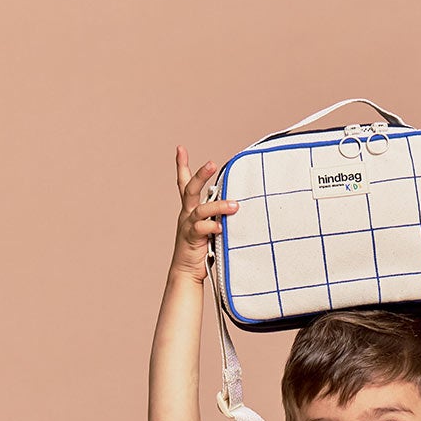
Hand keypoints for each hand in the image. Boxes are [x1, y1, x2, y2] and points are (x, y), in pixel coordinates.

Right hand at [171, 146, 238, 282]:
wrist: (187, 272)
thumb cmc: (202, 249)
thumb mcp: (211, 228)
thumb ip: (220, 216)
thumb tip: (241, 205)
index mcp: (190, 209)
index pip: (184, 183)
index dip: (181, 165)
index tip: (180, 148)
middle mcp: (187, 214)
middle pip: (190, 189)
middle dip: (200, 175)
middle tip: (212, 164)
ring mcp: (187, 226)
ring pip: (201, 210)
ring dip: (218, 206)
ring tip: (234, 206)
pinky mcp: (191, 239)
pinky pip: (200, 229)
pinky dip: (211, 226)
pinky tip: (221, 227)